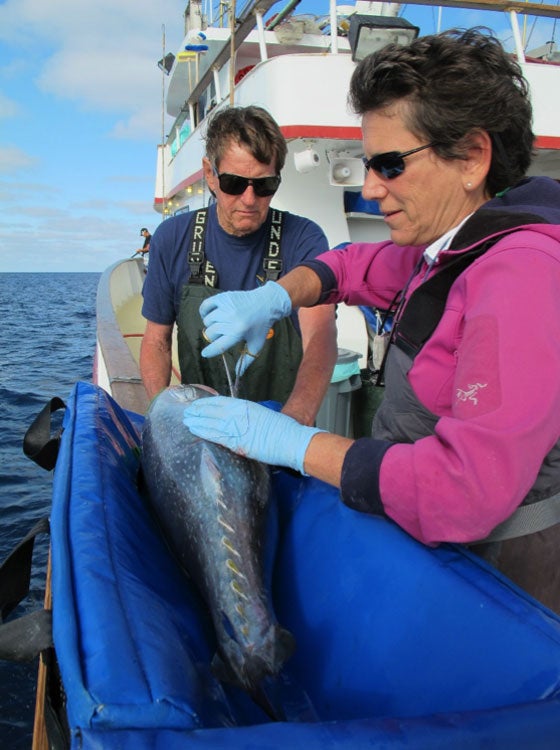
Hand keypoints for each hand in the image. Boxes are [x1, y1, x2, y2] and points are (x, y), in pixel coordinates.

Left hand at [183, 396, 322, 473]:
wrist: (290, 440)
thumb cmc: (281, 429)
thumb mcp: (262, 415)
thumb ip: (248, 416)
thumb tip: (238, 420)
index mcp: (245, 406)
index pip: (220, 402)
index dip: (207, 403)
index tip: (197, 404)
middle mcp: (238, 414)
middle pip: (212, 410)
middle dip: (198, 411)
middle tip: (186, 412)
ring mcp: (237, 427)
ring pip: (210, 422)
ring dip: (197, 421)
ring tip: (185, 420)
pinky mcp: (237, 442)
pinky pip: (216, 435)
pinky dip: (203, 432)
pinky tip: (194, 430)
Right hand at [199, 282, 291, 377]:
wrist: (266, 303)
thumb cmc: (261, 326)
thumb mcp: (256, 344)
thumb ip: (246, 360)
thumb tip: (238, 374)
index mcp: (238, 332)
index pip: (218, 345)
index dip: (209, 352)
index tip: (205, 354)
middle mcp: (231, 319)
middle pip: (210, 334)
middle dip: (213, 337)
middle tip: (220, 335)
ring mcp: (226, 307)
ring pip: (207, 321)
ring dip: (210, 325)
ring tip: (219, 324)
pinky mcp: (223, 297)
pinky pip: (205, 306)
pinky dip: (204, 312)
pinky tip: (209, 315)